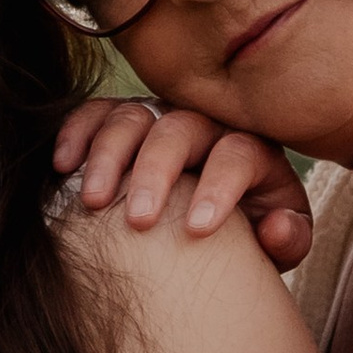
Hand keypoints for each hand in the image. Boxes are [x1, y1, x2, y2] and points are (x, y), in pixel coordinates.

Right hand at [55, 97, 311, 271]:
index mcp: (251, 150)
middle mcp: (204, 124)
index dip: (219, 188)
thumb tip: (274, 227)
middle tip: (139, 221)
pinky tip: (63, 166)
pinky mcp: (123, 122)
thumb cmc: (252, 233)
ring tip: (94, 202)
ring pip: (133, 118)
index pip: (238, 153)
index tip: (197, 231)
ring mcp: (160, 118)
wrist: (219, 222)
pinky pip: (96, 113)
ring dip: (110, 156)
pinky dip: (78, 132)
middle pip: (180, 129)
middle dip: (157, 172)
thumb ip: (289, 237)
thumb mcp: (280, 239)